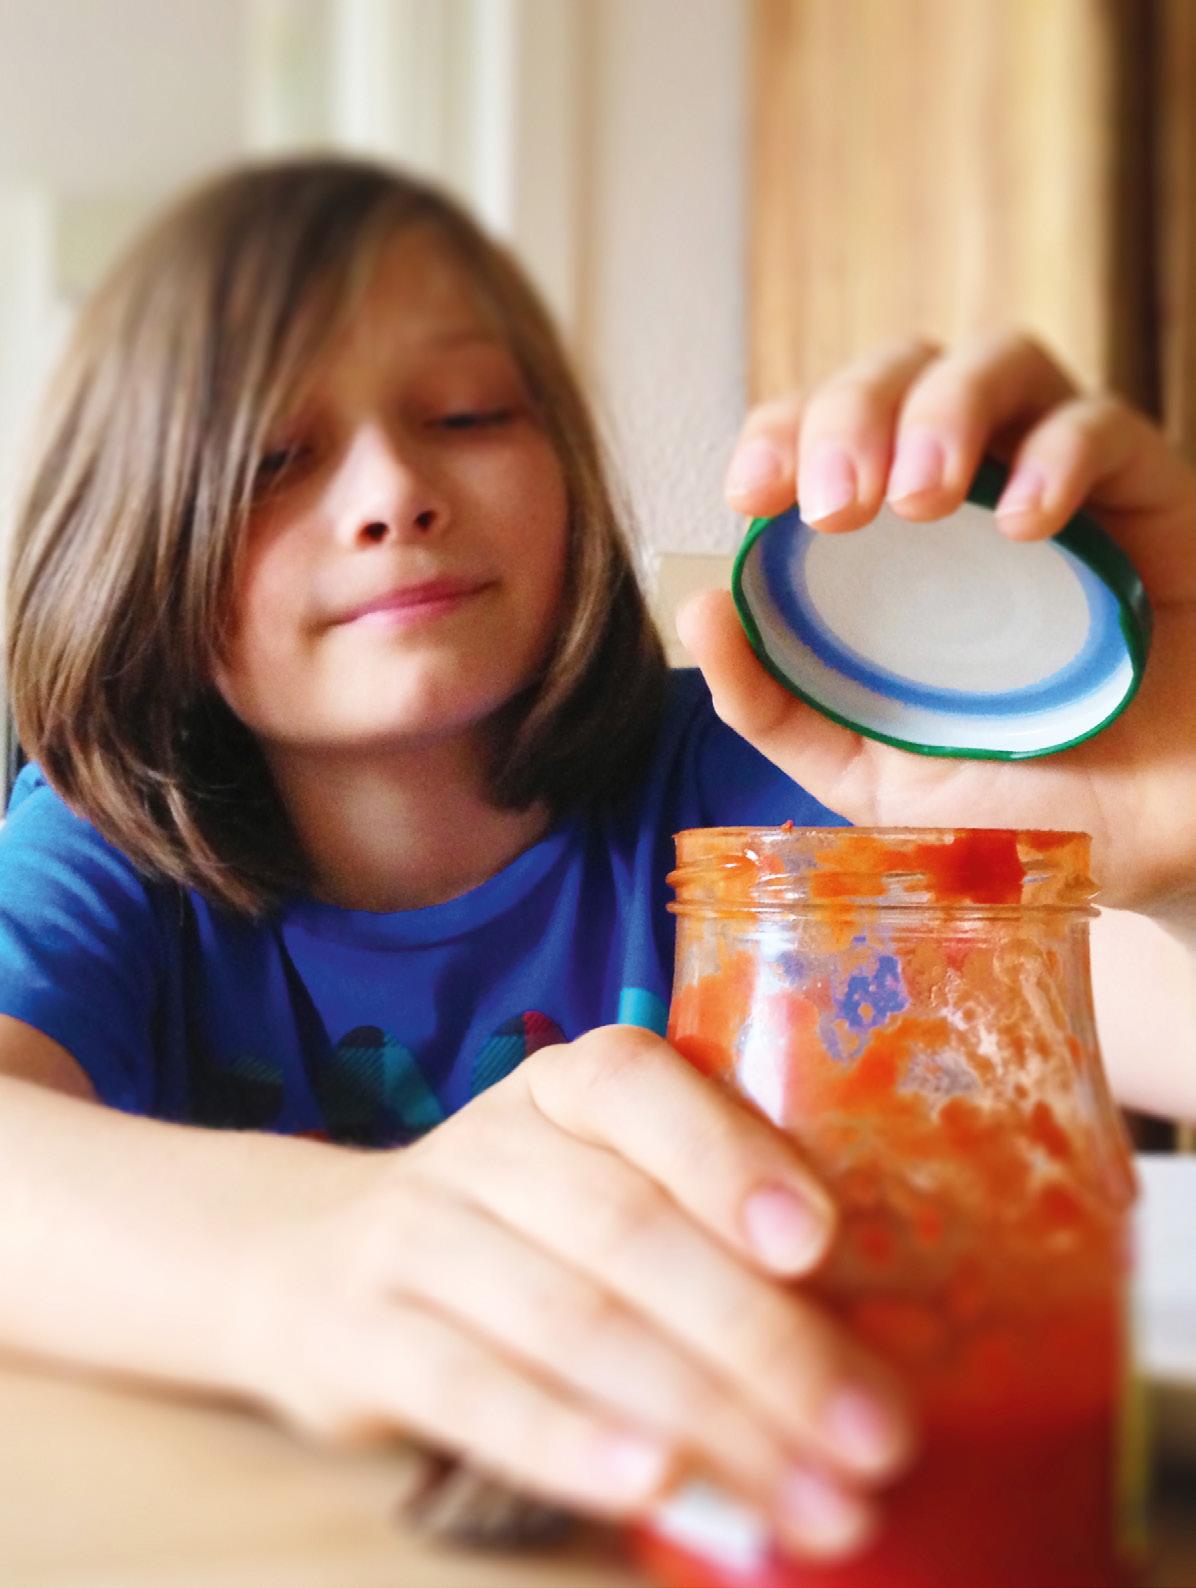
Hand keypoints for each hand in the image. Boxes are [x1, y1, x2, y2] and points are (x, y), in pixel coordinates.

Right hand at [231, 1027, 912, 1560]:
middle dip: (761, 1342)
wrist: (310, 1255)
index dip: (728, 1156)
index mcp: (563, 1087)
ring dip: (700, 1419)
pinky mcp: (359, 1335)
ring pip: (568, 1319)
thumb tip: (870, 1337)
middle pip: (627, 1231)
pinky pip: (470, 1389)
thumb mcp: (597, 1183)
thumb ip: (707, 1230)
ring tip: (805, 1505)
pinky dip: (567, 1440)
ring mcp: (416, 1235)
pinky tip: (654, 1490)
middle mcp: (488, 1144)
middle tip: (872, 1440)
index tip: (820, 1246)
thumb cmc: (515, 1226)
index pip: (636, 1083)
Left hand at [683, 331, 1195, 917]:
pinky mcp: (1150, 495)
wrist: (1135, 846)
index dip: (777, 433)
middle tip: (836, 510)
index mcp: (889, 537)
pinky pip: (1106, 426)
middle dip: (849, 416)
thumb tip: (698, 611)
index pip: (819, 430)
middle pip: (898, 370)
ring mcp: (1059, 481)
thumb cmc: (1003, 797)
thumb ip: (775, 704)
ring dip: (943, 410)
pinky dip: (1058, 455)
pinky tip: (1023, 525)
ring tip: (918, 498)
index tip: (751, 496)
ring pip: (1000, 361)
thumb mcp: (864, 768)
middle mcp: (968, 488)